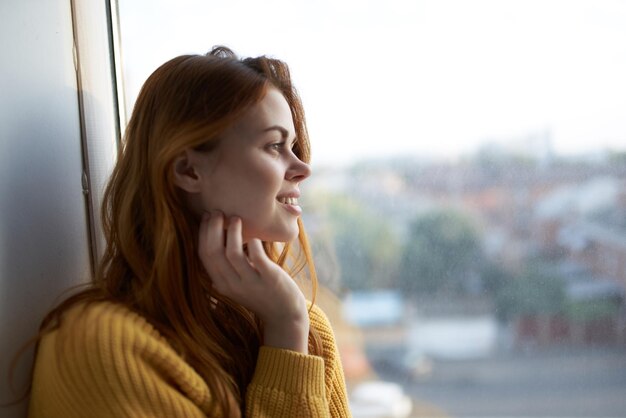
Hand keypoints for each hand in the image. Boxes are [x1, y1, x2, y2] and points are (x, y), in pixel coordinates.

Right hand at [198, 211, 308, 352]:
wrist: (284, 314)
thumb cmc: (261, 292)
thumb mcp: (238, 282)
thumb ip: (227, 266)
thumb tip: (217, 237)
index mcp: (222, 283)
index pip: (204, 255)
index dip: (203, 233)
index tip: (207, 216)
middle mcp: (232, 284)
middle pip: (213, 252)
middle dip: (213, 229)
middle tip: (218, 212)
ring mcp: (250, 283)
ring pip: (233, 254)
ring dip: (232, 233)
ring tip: (236, 218)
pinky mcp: (270, 279)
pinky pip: (257, 258)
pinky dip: (254, 243)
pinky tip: (256, 236)